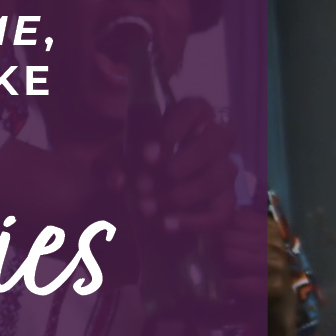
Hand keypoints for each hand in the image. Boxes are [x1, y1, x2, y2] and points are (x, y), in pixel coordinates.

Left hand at [105, 101, 232, 240]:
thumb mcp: (114, 165)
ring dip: (180, 195)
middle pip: (217, 140)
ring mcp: (222, 172)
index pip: (195, 109)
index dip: (174, 129)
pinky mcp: (224, 204)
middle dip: (181, 164)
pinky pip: (221, 213)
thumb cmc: (134, 170)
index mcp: (189, 119)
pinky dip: (193, 221)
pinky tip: (166, 225)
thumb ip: (111, 168)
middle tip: (145, 184)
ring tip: (146, 208)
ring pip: (218, 177)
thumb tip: (118, 181)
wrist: (140, 206)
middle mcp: (213, 142)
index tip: (148, 155)